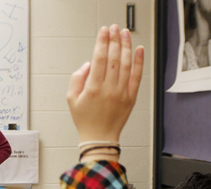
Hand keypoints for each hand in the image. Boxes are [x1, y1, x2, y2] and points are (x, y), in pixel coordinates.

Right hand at [67, 24, 143, 143]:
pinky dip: (139, 62)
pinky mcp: (131, 97)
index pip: (99, 58)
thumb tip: (88, 64)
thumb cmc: (85, 120)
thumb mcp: (71, 99)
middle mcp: (109, 89)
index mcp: (93, 88)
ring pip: (126, 64)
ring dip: (126, 46)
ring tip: (125, 34)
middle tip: (114, 28)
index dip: (102, 42)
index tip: (103, 32)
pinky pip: (137, 76)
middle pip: (114, 58)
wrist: (100, 138)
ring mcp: (122, 93)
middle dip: (114, 40)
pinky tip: (139, 50)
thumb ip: (77, 79)